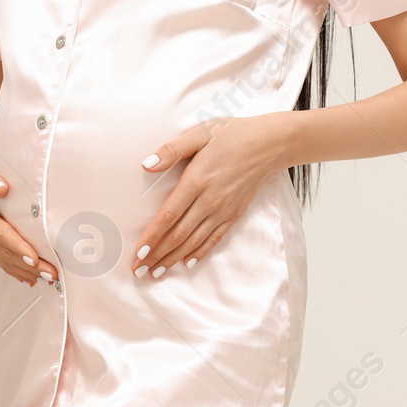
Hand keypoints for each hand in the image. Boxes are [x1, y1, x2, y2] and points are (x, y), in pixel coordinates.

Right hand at [0, 162, 59, 286]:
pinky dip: (17, 272)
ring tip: (49, 278)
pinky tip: (31, 278)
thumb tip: (1, 188)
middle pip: (6, 253)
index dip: (18, 247)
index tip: (34, 258)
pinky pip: (2, 262)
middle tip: (52, 273)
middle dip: (30, 266)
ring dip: (27, 272)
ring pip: (6, 261)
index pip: (0, 234)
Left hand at [129, 114, 286, 277]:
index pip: (169, 216)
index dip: (152, 237)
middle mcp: (209, 201)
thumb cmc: (231, 135)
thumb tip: (146, 164)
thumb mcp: (198, 134)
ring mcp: (223, 210)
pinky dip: (199, 252)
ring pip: (194, 241)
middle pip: (178, 235)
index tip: (138, 253)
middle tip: (138, 270)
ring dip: (173, 258)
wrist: (268, 144)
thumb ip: (171, 150)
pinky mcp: (234, 214)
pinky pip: (214, 239)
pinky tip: (187, 263)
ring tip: (156, 272)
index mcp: (196, 181)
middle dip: (156, 255)